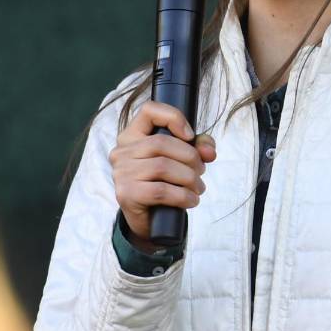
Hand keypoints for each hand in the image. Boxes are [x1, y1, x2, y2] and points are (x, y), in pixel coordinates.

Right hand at [108, 101, 217, 245]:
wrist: (148, 220)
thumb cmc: (164, 183)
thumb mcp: (181, 160)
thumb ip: (198, 147)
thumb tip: (209, 151)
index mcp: (132, 135)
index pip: (149, 110)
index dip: (174, 117)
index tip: (190, 136)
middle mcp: (122, 151)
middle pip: (161, 142)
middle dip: (190, 157)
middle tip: (200, 171)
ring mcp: (121, 173)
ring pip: (163, 166)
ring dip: (189, 178)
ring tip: (198, 188)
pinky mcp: (126, 194)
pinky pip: (161, 191)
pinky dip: (183, 196)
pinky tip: (191, 200)